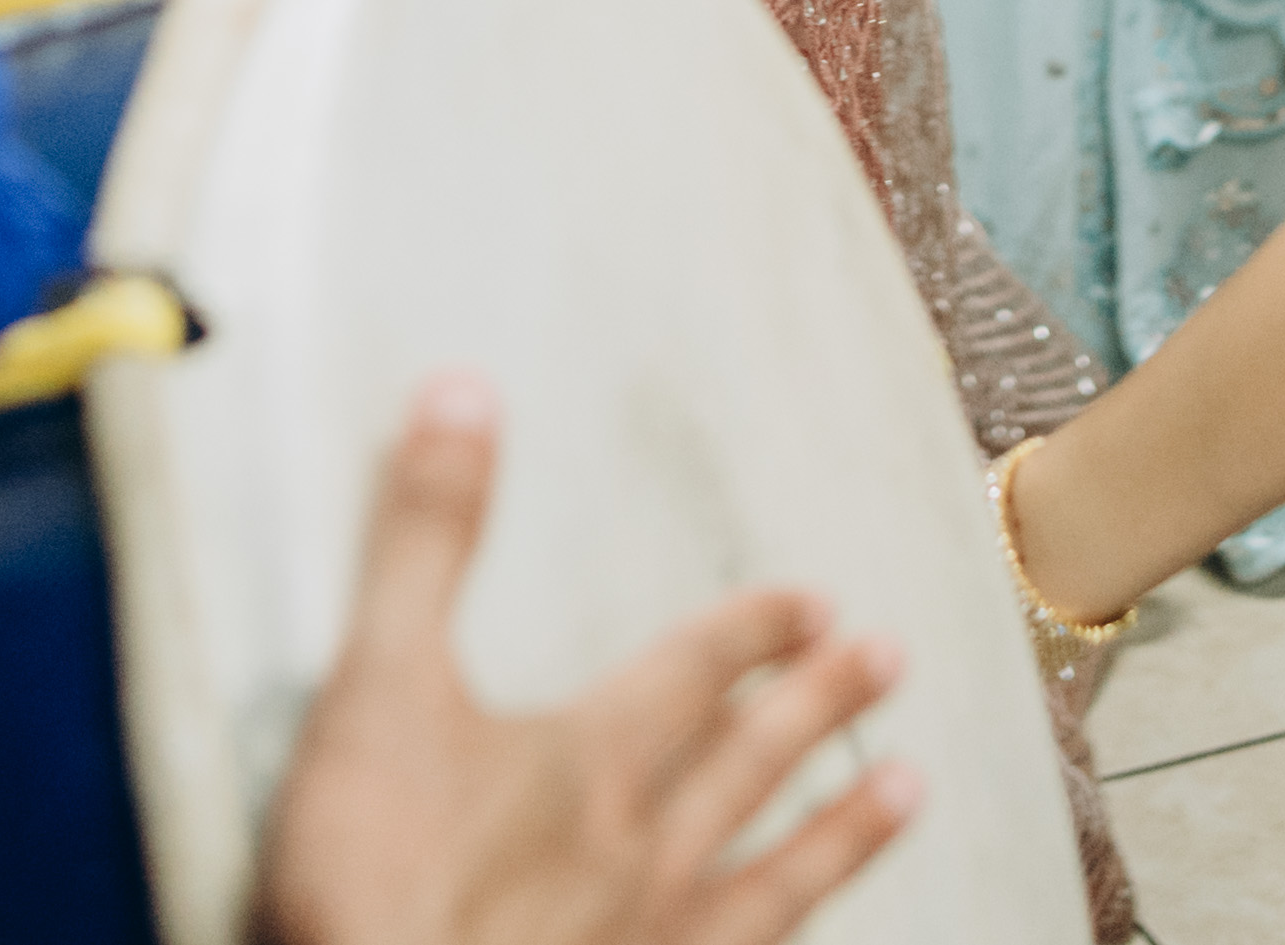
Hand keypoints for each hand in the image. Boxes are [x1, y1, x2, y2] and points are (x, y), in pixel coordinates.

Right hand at [253, 376, 924, 944]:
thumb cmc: (377, 873)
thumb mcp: (378, 681)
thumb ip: (425, 541)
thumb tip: (463, 393)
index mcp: (590, 757)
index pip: (691, 674)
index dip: (752, 632)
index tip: (814, 603)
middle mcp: (646, 849)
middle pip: (751, 762)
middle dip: (818, 704)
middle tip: (890, 660)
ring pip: (774, 873)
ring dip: (840, 825)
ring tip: (907, 787)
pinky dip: (792, 939)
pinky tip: (820, 932)